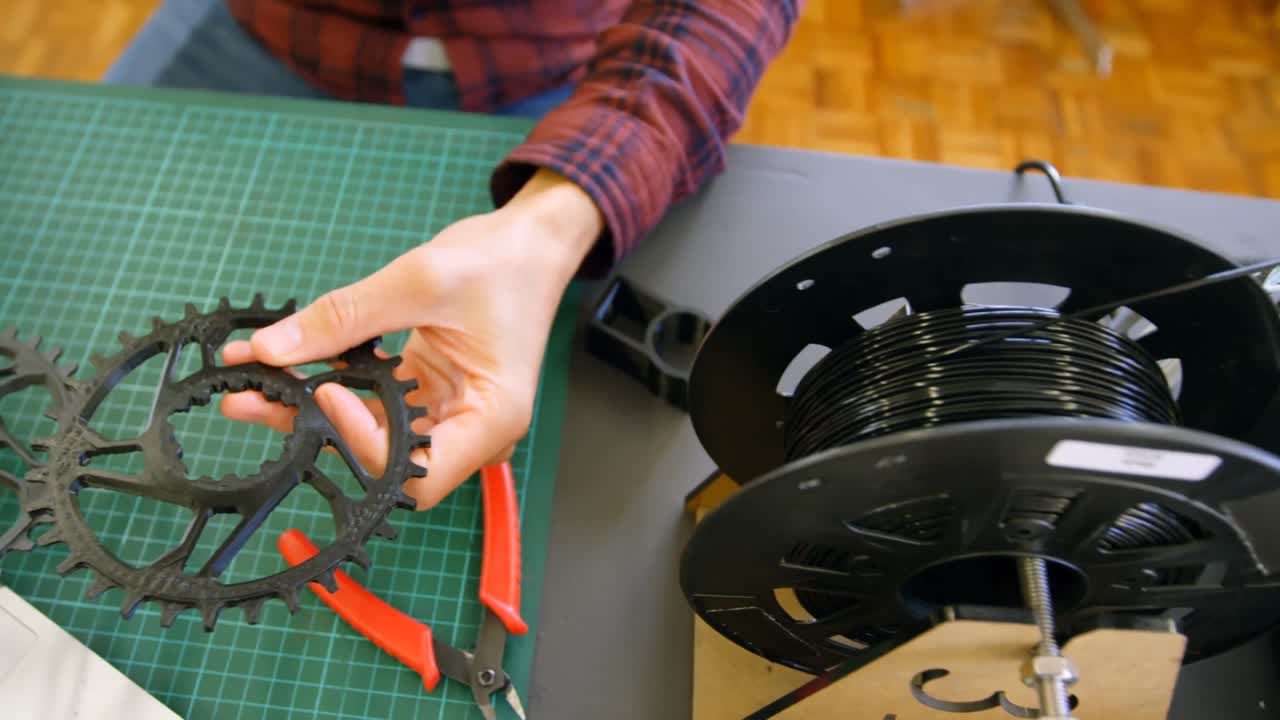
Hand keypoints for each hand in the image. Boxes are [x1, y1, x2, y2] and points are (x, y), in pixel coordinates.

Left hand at [219, 169, 602, 508]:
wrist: (529, 245)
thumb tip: (271, 349)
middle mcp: (472, 430)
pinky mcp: (426, 396)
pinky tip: (285, 369)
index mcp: (492, 416)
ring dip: (312, 413)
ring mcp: (448, 416)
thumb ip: (345, 317)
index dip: (364, 446)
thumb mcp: (421, 280)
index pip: (418, 470)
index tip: (325, 393)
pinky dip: (331, 388)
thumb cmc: (502, 263)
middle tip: (254, 398)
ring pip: (371, 437)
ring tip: (251, 387)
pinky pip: (373, 407)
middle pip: (387, 461)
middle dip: (319, 433)